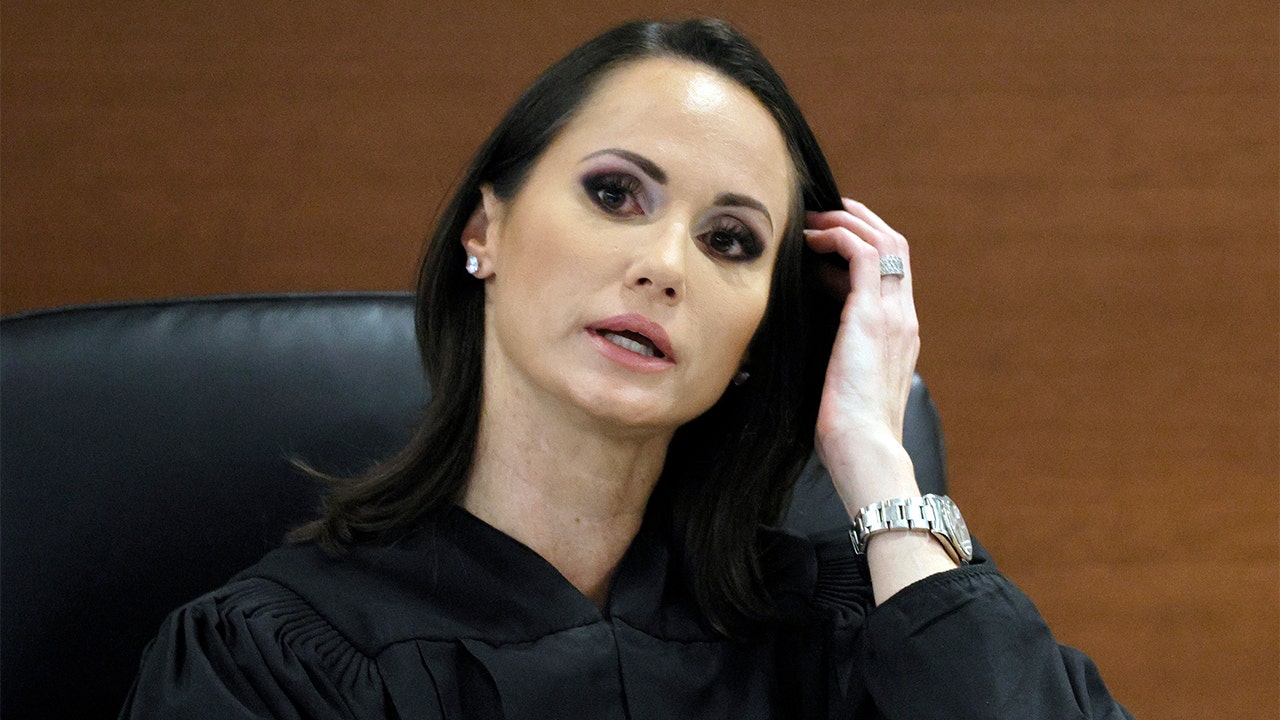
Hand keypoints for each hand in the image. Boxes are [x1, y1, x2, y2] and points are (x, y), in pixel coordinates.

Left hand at [804, 199, 920, 512]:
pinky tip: (809, 241)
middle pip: (895, 245)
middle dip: (860, 221)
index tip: (828, 240)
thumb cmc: (846, 432)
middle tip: (823, 213)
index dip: (863, 246)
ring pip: (884, 240)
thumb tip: (804, 336)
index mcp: (900, 334)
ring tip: (812, 219)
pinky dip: (837, 237)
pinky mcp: (871, 316)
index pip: (892, 271)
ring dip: (847, 222)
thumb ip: (836, 354)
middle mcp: (903, 317)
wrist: (864, 452)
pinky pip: (862, 254)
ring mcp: (892, 314)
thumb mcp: (841, 382)